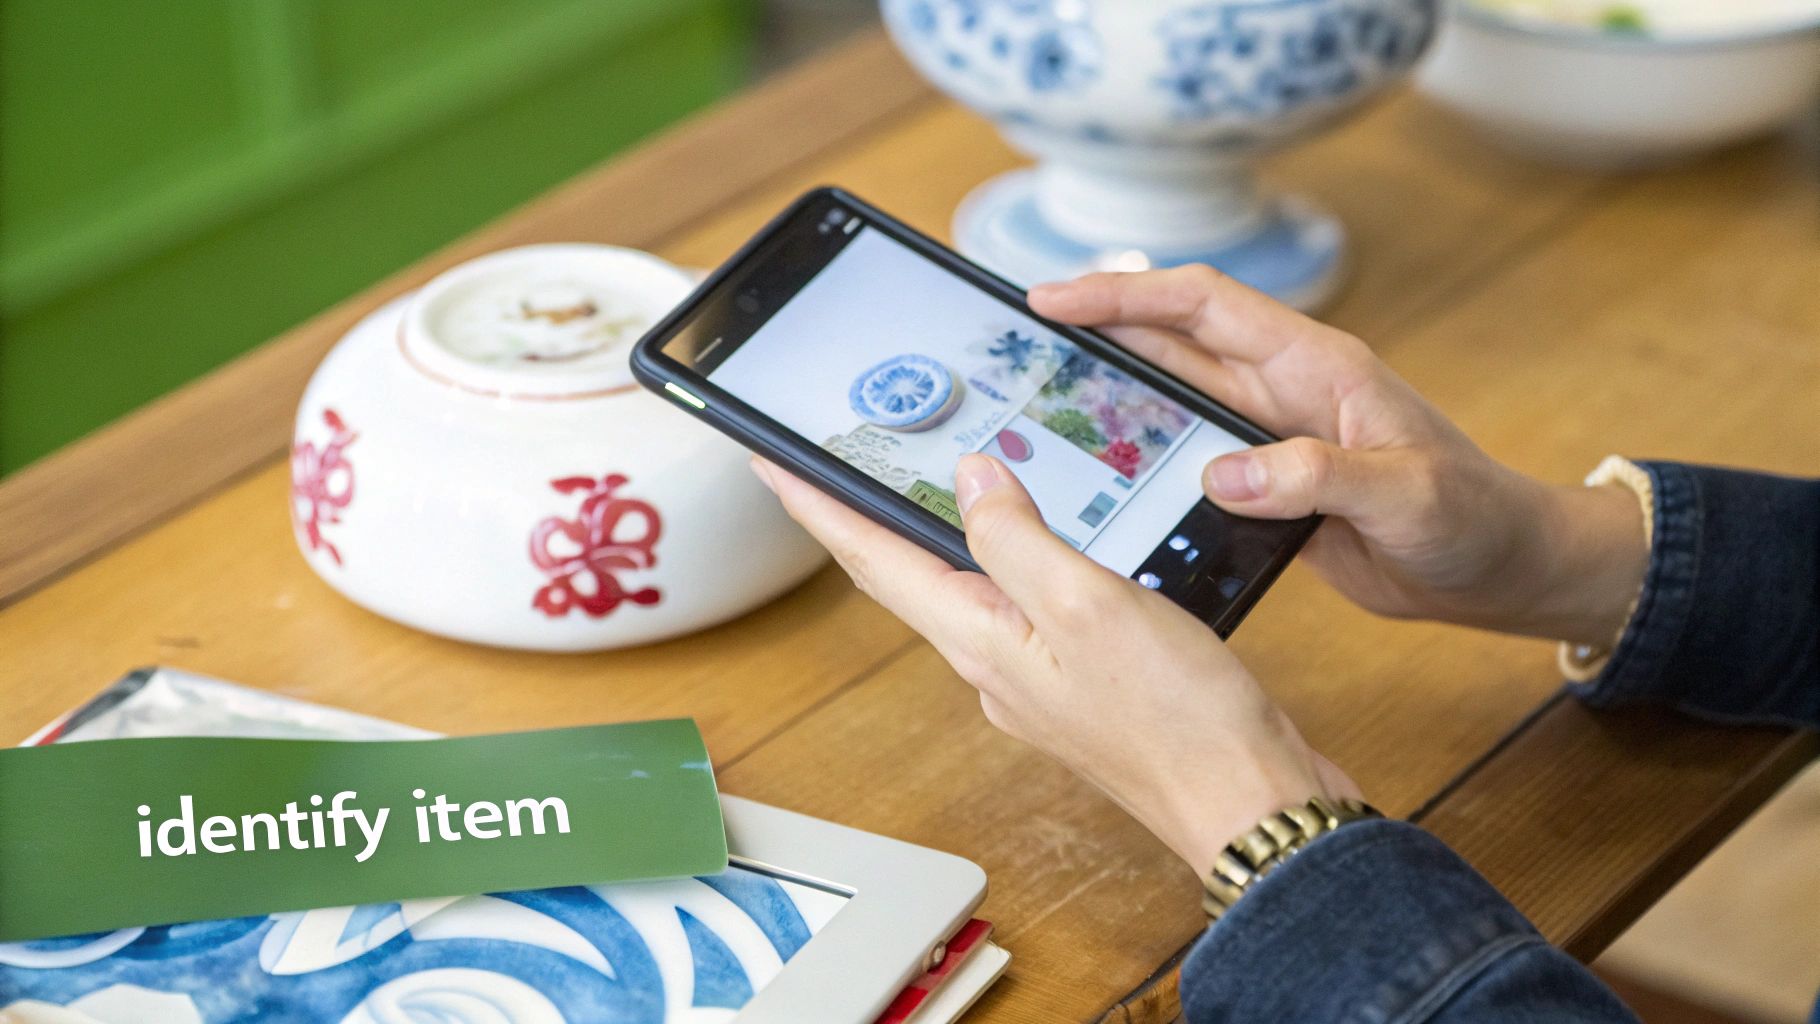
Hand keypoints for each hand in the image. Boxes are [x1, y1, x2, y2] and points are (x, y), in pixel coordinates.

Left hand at [751, 453, 1360, 873]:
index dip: (817, 506)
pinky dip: (1012, 557)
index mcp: (979, 639)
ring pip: (966, 588)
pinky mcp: (1083, 681)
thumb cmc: (1177, 721)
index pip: (873, 559)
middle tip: (826, 465)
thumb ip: (1018, 537)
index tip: (768, 463)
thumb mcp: (1087, 604)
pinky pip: (1025, 604)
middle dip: (859, 518)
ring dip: (933, 534)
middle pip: (905, 574)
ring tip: (913, 485)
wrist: (1247, 803)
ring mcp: (1036, 676)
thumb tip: (971, 477)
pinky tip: (1036, 538)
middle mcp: (994, 662)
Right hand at [1029, 267, 1647, 646]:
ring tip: (1032, 398)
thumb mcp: (1404, 494)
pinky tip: (1095, 474)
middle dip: (1094, 326)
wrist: (1501, 568)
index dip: (1123, 293)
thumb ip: (1315, 477)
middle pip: (1169, 338)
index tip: (1051, 298)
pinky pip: (1185, 456)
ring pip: (1171, 395)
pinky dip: (1139, 454)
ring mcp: (1269, 436)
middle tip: (1015, 340)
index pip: (1201, 303)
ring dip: (1108, 388)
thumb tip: (1220, 473)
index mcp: (1312, 364)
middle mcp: (1281, 389)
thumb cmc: (1471, 518)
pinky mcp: (1265, 485)